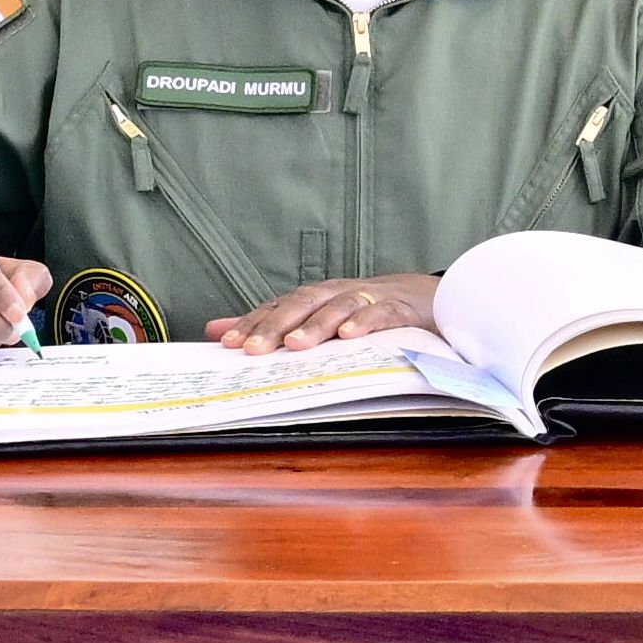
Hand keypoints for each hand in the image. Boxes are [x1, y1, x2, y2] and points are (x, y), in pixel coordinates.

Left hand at [208, 274, 440, 354]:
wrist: (427, 298)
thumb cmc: (365, 310)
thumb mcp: (318, 316)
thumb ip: (268, 323)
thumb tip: (214, 330)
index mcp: (315, 298)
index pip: (277, 307)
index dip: (253, 323)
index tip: (228, 343)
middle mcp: (336, 294)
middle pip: (301, 304)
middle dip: (275, 326)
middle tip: (252, 348)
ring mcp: (367, 298)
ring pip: (336, 307)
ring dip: (315, 325)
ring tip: (295, 344)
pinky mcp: (398, 309)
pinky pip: (378, 314)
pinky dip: (363, 323)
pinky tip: (349, 336)